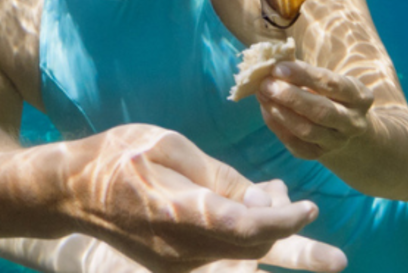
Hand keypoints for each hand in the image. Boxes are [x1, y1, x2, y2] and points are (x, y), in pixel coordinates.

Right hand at [66, 124, 332, 272]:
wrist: (69, 192)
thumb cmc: (120, 156)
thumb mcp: (170, 147)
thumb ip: (218, 175)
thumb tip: (262, 196)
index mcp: (182, 212)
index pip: (246, 225)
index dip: (283, 220)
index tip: (308, 207)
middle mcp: (183, 247)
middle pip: (252, 250)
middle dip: (298, 251)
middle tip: (338, 261)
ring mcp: (178, 263)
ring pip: (241, 253)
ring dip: (271, 232)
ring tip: (291, 206)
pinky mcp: (175, 265)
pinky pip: (223, 254)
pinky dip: (248, 234)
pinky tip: (258, 204)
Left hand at [256, 60, 373, 159]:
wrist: (345, 126)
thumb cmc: (331, 94)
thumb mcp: (328, 80)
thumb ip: (305, 73)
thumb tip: (274, 64)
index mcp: (359, 97)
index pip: (332, 84)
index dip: (304, 75)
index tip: (279, 67)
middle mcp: (353, 122)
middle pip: (321, 111)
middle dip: (290, 96)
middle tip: (266, 83)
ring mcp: (337, 142)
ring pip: (306, 130)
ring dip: (280, 112)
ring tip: (262, 95)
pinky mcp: (319, 154)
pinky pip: (295, 144)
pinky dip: (278, 127)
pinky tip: (266, 110)